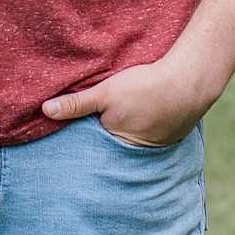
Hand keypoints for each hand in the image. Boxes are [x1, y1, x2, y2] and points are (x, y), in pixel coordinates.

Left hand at [39, 53, 222, 146]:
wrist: (189, 82)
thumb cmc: (144, 88)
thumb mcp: (105, 93)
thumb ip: (76, 104)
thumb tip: (45, 110)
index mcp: (115, 144)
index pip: (93, 145)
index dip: (85, 137)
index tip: (77, 131)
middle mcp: (135, 151)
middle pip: (113, 145)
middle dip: (105, 139)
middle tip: (103, 123)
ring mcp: (156, 146)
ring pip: (133, 141)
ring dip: (129, 132)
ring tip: (125, 119)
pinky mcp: (171, 137)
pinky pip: (152, 135)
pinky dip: (147, 128)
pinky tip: (146, 115)